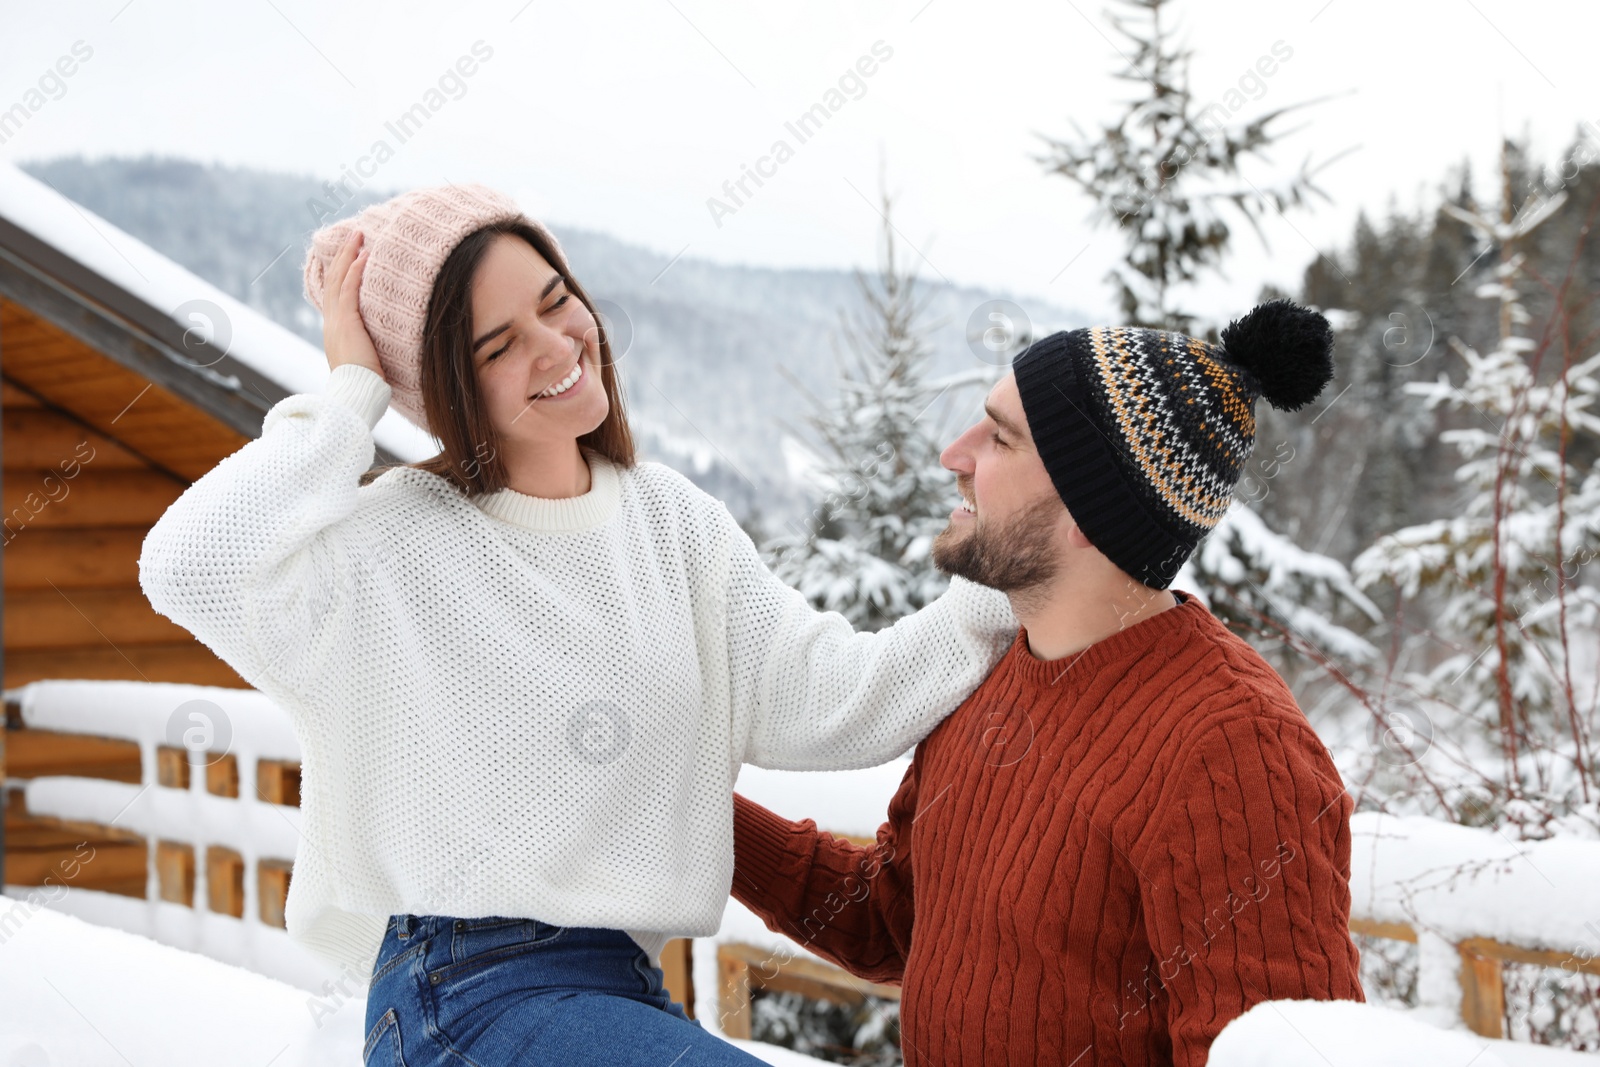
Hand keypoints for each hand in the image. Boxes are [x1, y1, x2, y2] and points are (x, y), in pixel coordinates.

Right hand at [321, 230, 385, 379]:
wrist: (356, 395)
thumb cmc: (365, 386)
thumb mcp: (367, 361)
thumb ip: (371, 347)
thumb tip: (385, 345)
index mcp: (335, 330)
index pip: (336, 293)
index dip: (342, 271)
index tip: (352, 254)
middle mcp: (332, 322)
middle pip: (335, 279)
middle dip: (344, 255)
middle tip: (355, 235)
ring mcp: (336, 321)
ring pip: (340, 279)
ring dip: (349, 255)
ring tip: (359, 236)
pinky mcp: (346, 323)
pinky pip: (348, 291)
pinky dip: (355, 272)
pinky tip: (363, 257)